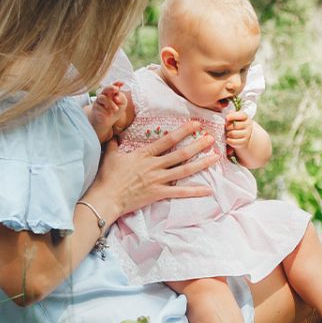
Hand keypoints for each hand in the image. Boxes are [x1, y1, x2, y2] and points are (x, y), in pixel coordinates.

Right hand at [88, 121, 217, 217]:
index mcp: (145, 154)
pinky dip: (195, 192)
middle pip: (181, 153)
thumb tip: (115, 135)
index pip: (167, 140)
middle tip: (211, 138)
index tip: (195, 125)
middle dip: (198, 145)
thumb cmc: (107, 177)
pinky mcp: (159, 193)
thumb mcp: (111, 155)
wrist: (106, 197)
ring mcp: (158, 180)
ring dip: (202, 163)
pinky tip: (208, 190)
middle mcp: (155, 165)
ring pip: (184, 170)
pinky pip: (180, 192)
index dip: (183, 131)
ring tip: (215, 157)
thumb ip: (116, 144)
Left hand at [225, 110, 251, 150]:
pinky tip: (228, 138)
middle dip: (227, 127)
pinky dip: (228, 140)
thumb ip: (231, 114)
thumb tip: (228, 115)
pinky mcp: (244, 142)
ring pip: (233, 134)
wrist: (244, 134)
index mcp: (245, 117)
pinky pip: (233, 141)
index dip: (232, 116)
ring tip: (227, 133)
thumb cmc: (236, 124)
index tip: (226, 118)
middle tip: (226, 127)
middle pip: (234, 125)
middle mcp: (248, 125)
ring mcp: (247, 134)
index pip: (241, 115)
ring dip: (227, 134)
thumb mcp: (235, 117)